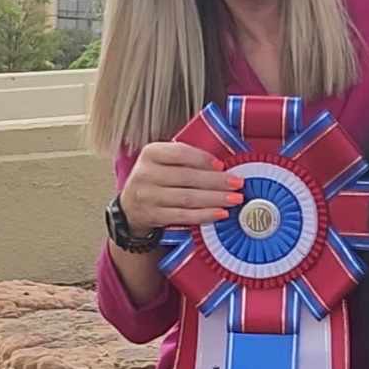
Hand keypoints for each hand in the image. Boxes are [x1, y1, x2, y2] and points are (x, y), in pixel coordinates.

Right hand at [119, 142, 243, 234]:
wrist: (130, 207)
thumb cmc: (156, 180)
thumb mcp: (163, 162)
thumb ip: (186, 159)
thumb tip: (222, 166)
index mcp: (151, 153)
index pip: (180, 153)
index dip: (203, 159)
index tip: (222, 165)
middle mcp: (145, 173)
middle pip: (187, 177)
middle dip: (216, 181)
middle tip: (237, 183)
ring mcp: (147, 196)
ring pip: (187, 198)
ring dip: (215, 199)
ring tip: (234, 199)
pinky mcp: (153, 215)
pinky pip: (183, 216)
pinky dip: (204, 215)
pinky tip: (220, 213)